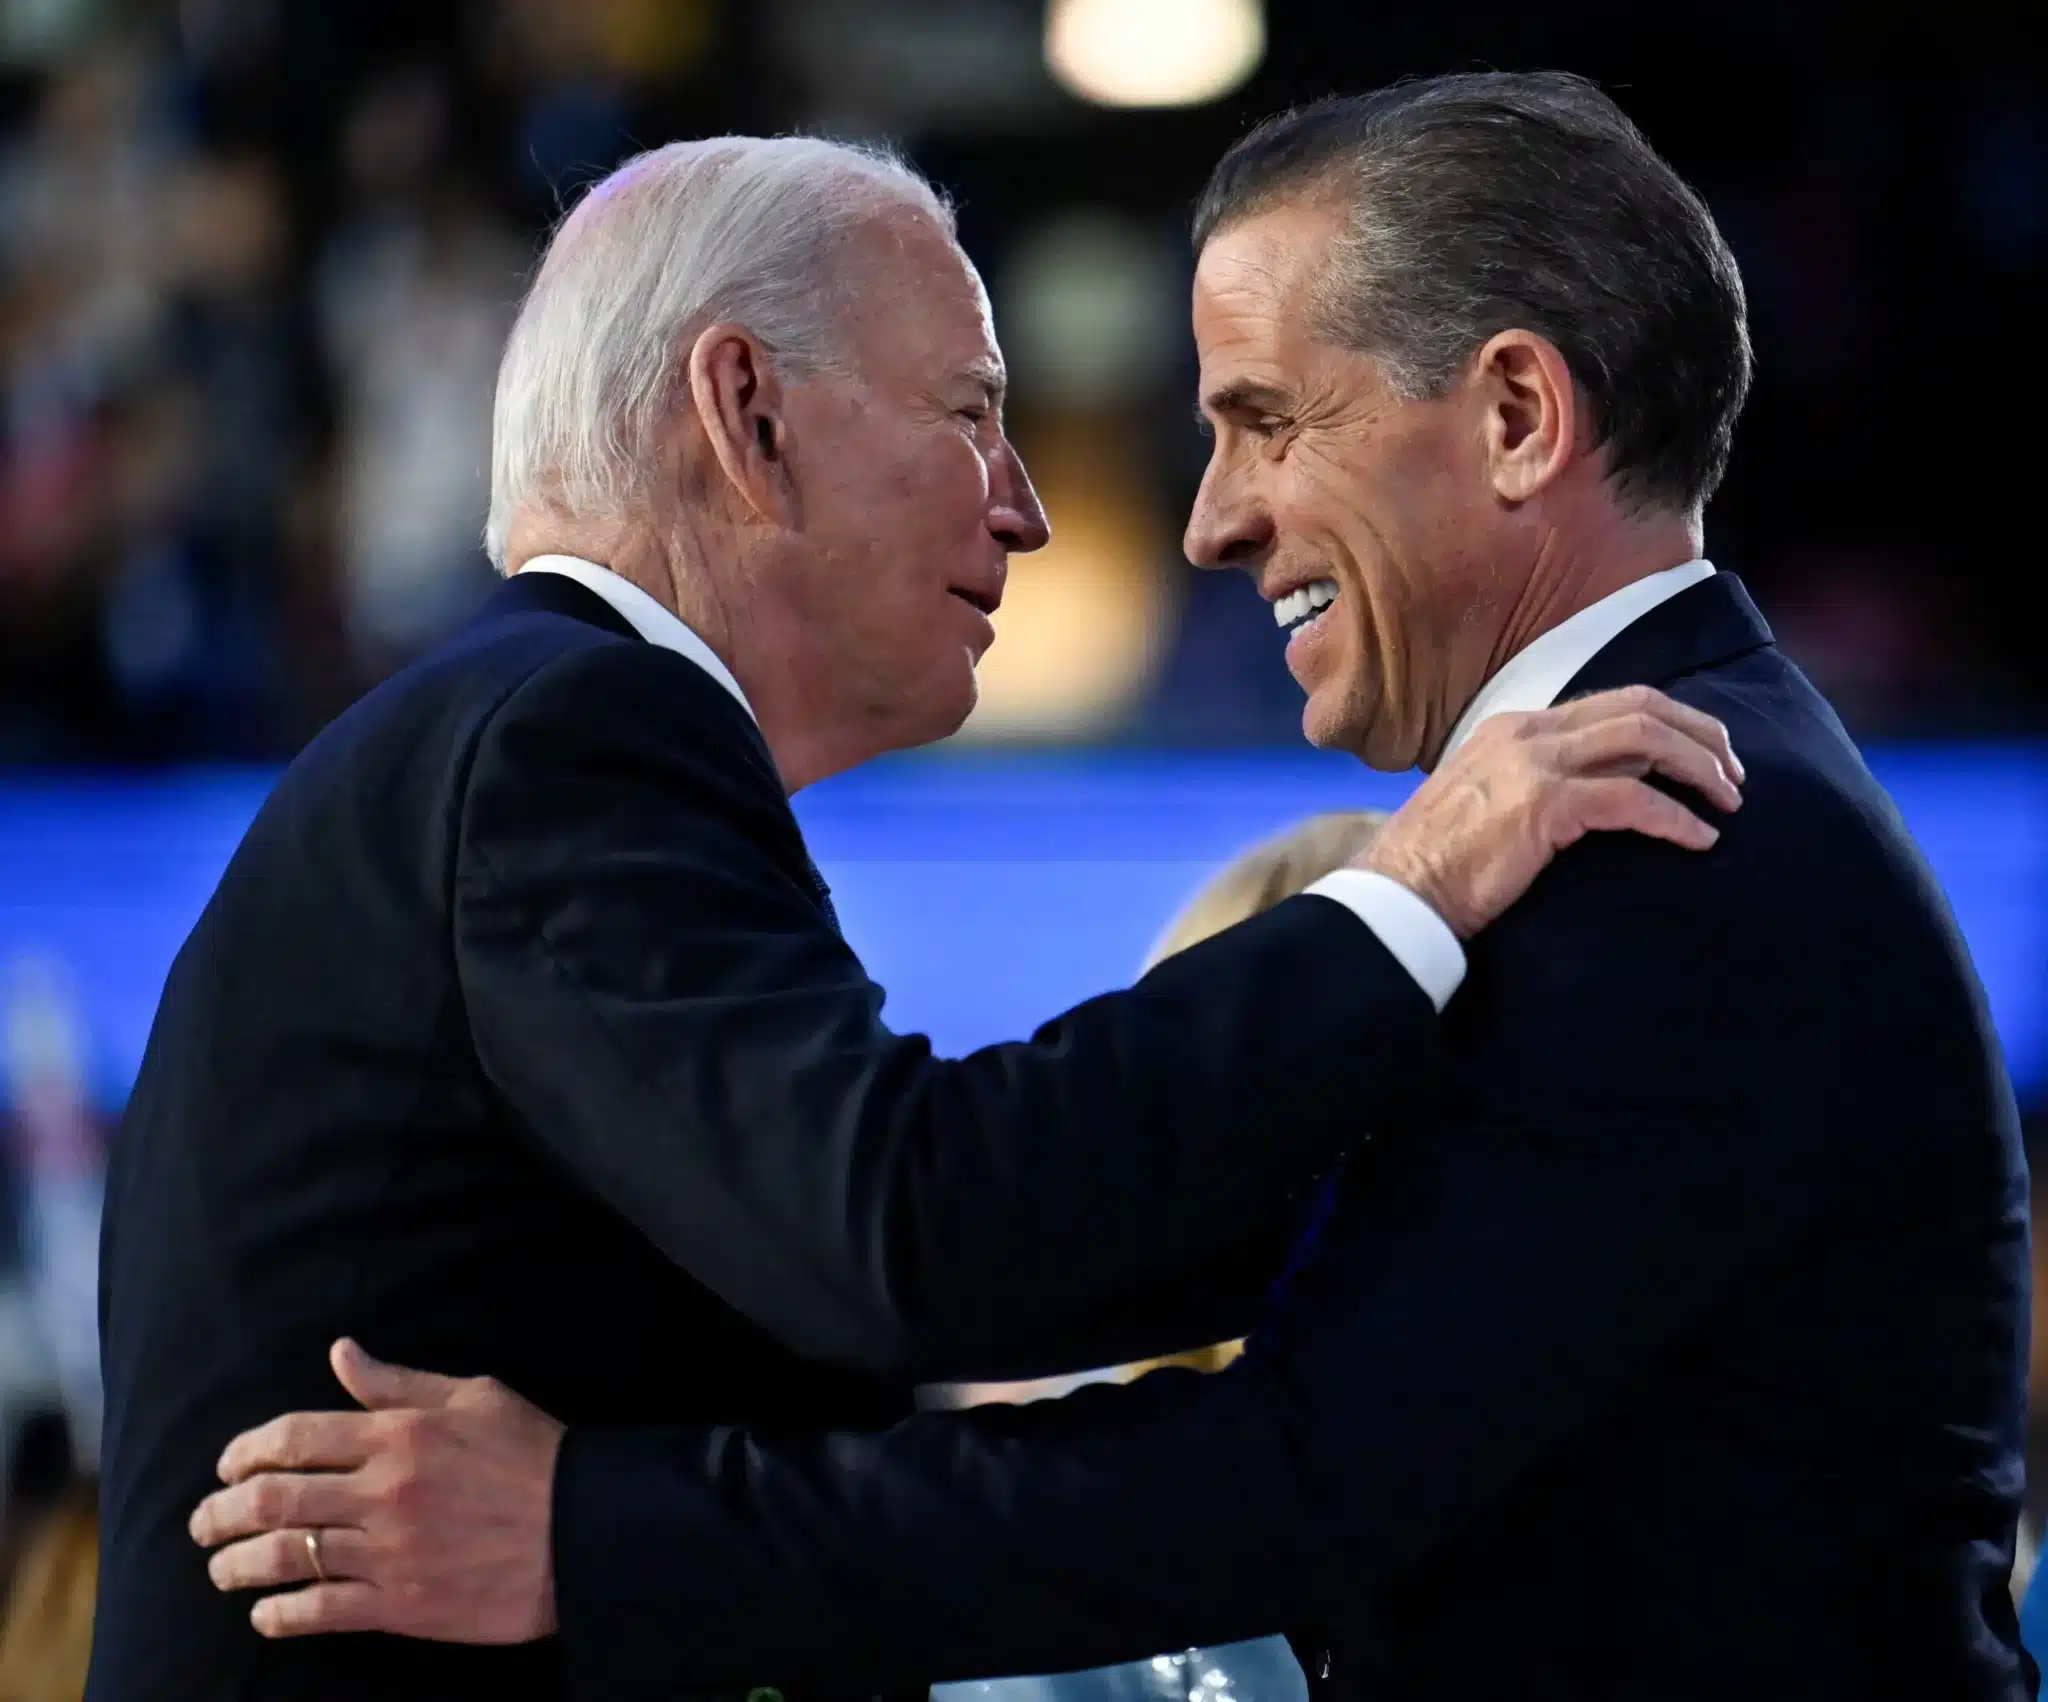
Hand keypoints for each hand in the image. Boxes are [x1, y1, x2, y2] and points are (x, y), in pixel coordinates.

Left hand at [188, 1338, 563, 1642]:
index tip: (228, 1466)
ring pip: (283, 1558)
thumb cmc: (533, 1453)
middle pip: (272, 1500)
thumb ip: (399, 1383)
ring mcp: (388, 1552)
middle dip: (221, 1511)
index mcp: (399, 1434)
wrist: (584, 1529)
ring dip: (235, 1565)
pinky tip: (266, 1616)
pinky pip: (320, 1612)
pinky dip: (279, 1616)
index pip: (293, 1437)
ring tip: (221, 1569)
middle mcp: (383, 1491)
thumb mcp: (474, 1397)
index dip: (245, 1452)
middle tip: (204, 1521)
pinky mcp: (401, 1605)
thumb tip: (341, 1355)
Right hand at [1359, 685, 1743, 938]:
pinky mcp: (1543, 806)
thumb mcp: (1485, 801)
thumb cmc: (1438, 864)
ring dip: (1699, 769)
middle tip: (1733, 776)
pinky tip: (1699, 840)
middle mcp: (1526, 732)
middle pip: (1641, 707)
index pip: (1613, 701)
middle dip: (1701, 735)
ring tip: (1729, 803)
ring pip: (1645, 740)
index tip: (1704, 756)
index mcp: (1513, 726)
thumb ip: (1532, 784)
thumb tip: (1596, 795)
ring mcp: (1534, 764)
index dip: (1672, 722)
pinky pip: (1632, 800)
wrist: (1397, 894)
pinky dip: (1676, 819)